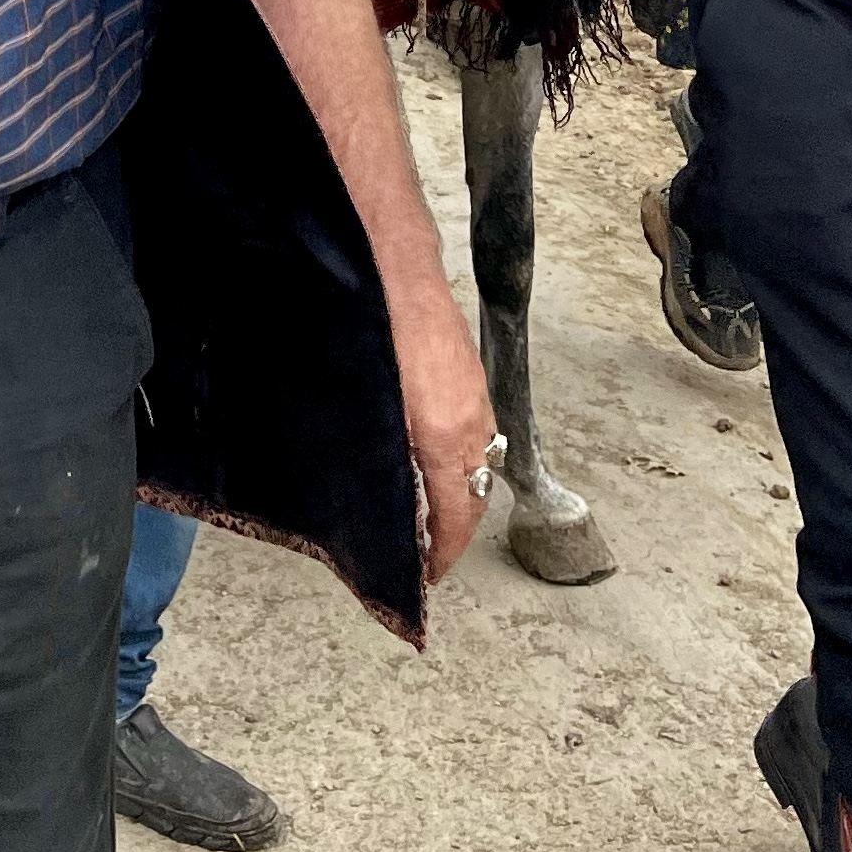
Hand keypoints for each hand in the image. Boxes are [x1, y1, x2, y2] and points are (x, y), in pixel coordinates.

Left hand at [392, 294, 499, 584]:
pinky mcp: (475, 383)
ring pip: (479, 468)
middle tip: (429, 553)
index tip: (429, 575)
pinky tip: (437, 461)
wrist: (397, 277)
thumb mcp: (372, 410)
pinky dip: (463, 462)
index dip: (443, 553)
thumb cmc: (373, 338)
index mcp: (441, 437)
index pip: (454, 517)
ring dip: (460, 498)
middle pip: (474, 499)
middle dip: (455, 533)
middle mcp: (469, 425)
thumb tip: (392, 503)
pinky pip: (478, 438)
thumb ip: (387, 460)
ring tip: (432, 515)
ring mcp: (478, 402)